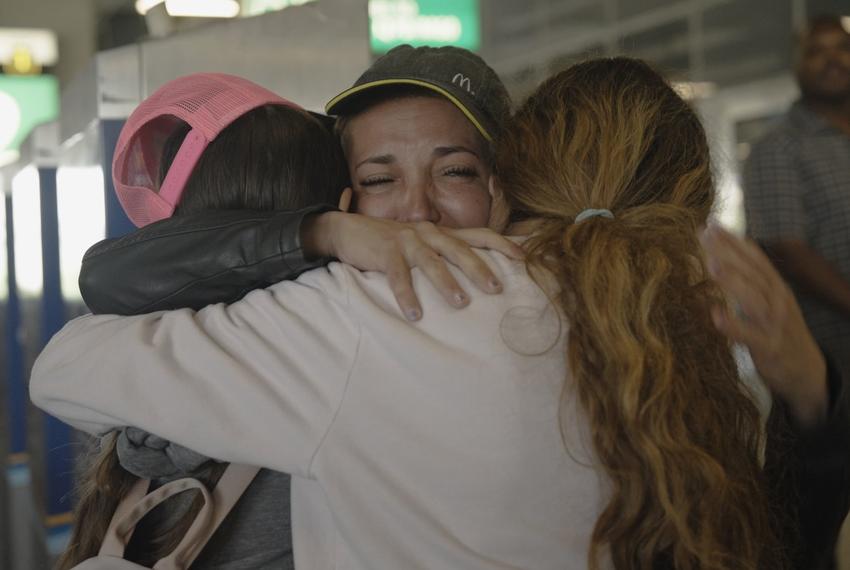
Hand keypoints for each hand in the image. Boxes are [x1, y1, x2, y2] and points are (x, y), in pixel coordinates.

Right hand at [302, 212, 524, 320]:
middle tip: (497, 288)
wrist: (349, 231)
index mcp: (441, 233)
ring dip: (447, 283)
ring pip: (432, 262)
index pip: (480, 234)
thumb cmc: (392, 244)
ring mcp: (407, 241)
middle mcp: (428, 234)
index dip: (503, 244)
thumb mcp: (423, 244)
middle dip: (480, 269)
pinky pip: (398, 276)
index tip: (524, 258)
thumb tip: (474, 274)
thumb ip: (446, 253)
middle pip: (460, 250)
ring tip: (461, 302)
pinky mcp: (385, 252)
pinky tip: (414, 313)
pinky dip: (406, 295)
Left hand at [700, 225, 827, 426]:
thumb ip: (752, 278)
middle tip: (704, 235)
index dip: (734, 241)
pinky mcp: (769, 347)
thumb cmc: (779, 330)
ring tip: (711, 264)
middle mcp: (777, 301)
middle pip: (752, 272)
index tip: (711, 225)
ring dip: (732, 281)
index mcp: (776, 287)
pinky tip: (715, 315)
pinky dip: (733, 325)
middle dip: (728, 252)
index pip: (754, 258)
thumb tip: (730, 251)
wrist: (806, 371)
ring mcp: (774, 324)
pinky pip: (750, 335)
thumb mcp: (770, 300)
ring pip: (753, 298)